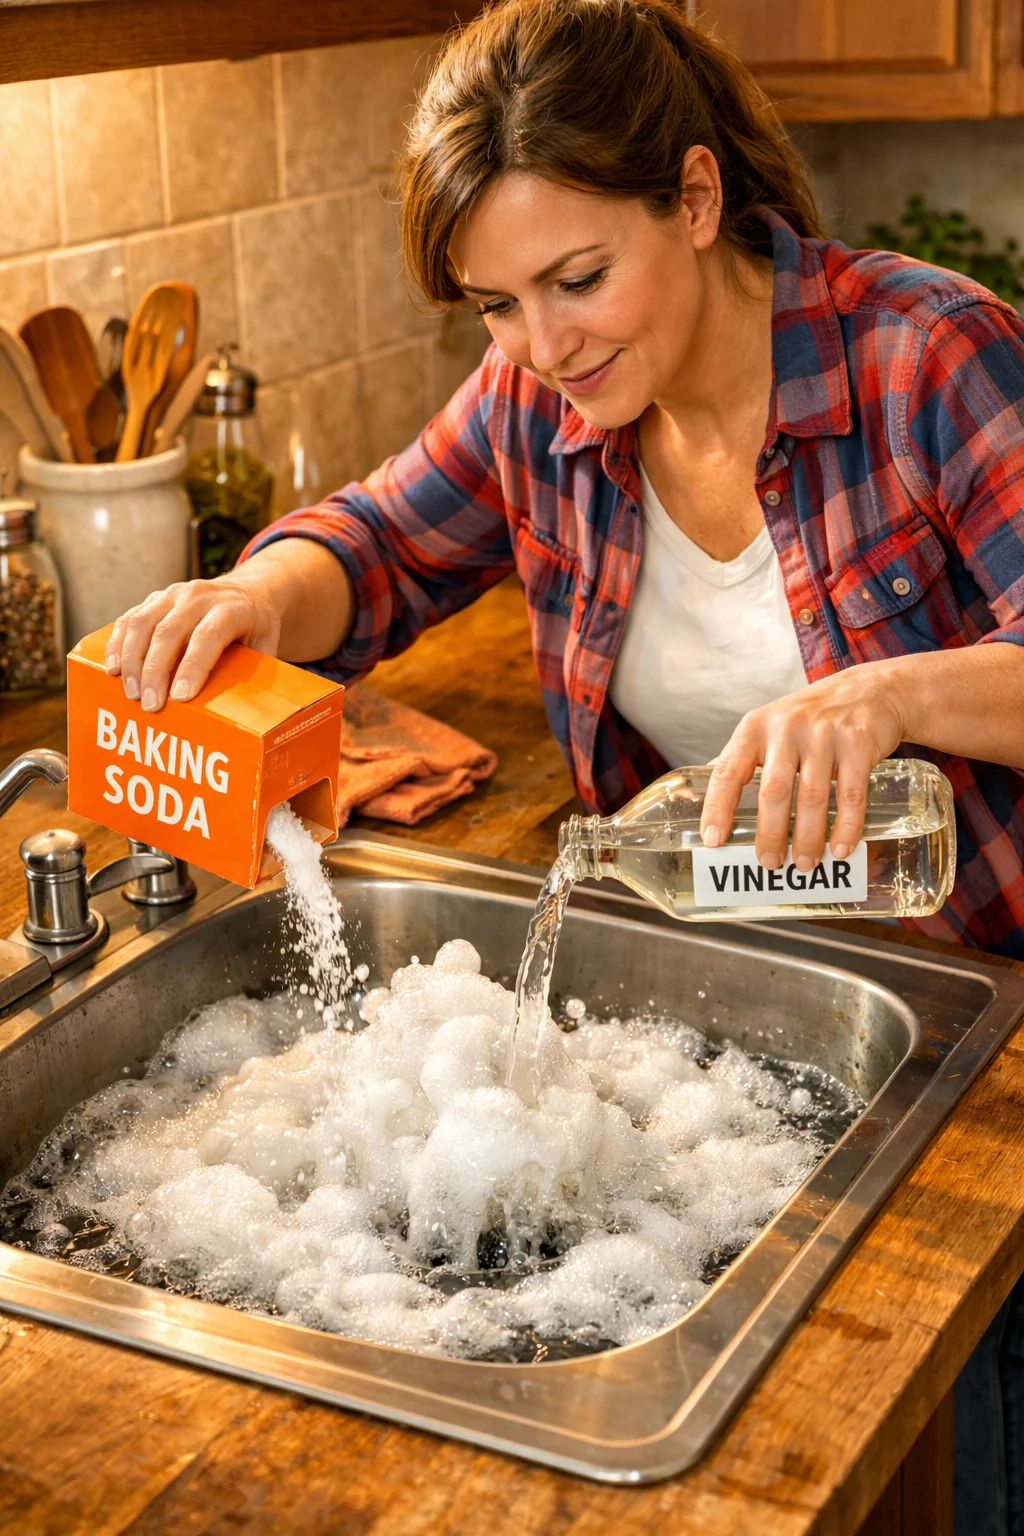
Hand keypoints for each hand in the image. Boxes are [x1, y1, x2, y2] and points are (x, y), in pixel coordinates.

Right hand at [104, 572, 281, 712]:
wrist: (246, 591)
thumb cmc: (255, 628)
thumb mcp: (267, 645)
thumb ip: (256, 672)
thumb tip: (246, 714)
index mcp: (230, 609)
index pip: (207, 637)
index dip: (191, 667)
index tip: (180, 697)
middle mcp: (198, 597)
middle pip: (169, 632)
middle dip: (155, 671)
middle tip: (150, 705)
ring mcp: (173, 594)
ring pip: (142, 624)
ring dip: (131, 661)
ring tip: (131, 693)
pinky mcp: (154, 598)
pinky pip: (129, 619)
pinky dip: (117, 644)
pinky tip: (112, 669)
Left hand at [698, 663, 907, 870]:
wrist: (871, 690)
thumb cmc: (812, 717)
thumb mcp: (771, 725)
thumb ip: (746, 758)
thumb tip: (712, 800)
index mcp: (755, 728)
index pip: (728, 771)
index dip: (717, 808)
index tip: (713, 840)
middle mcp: (786, 728)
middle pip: (773, 791)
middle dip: (770, 833)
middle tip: (768, 862)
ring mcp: (824, 734)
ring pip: (811, 797)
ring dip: (807, 837)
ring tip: (804, 863)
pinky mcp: (858, 742)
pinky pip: (850, 794)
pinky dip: (845, 826)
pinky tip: (839, 847)